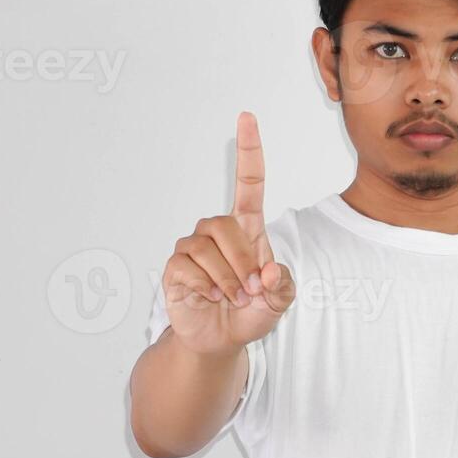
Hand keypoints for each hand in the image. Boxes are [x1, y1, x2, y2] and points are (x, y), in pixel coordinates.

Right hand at [161, 111, 294, 355]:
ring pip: (205, 247)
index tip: (246, 117)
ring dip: (227, 277)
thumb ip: (283, 286)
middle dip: (242, 260)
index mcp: (247, 229)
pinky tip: (211, 298)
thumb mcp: (280, 302)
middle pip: (224, 224)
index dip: (249, 151)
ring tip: (233, 298)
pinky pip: (187, 267)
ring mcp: (192, 248)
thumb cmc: (252, 312)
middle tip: (252, 289)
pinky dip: (206, 287)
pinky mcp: (175, 268)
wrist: (221, 340)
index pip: (249, 183)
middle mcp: (217, 232)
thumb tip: (267, 270)